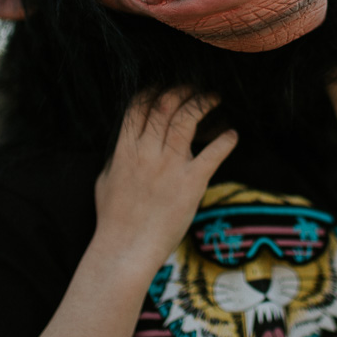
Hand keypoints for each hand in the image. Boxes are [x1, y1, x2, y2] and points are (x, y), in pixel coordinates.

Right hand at [93, 89, 237, 269]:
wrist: (126, 250)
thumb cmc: (113, 219)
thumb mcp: (105, 180)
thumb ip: (117, 157)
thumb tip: (126, 142)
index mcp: (125, 149)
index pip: (140, 105)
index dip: (154, 89)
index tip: (165, 87)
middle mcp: (147, 152)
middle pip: (166, 104)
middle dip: (182, 89)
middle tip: (194, 88)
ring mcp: (170, 166)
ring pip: (188, 119)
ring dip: (203, 102)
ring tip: (214, 98)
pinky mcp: (191, 183)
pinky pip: (214, 153)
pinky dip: (226, 139)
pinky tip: (231, 134)